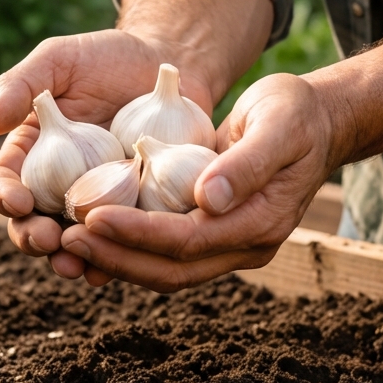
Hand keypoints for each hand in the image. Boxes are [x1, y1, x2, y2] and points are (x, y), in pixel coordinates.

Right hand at [0, 29, 215, 278]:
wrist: (167, 64)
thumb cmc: (107, 57)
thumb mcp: (60, 60)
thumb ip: (20, 86)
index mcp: (32, 154)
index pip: (4, 182)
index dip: (4, 196)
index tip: (17, 200)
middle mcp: (59, 186)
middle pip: (33, 224)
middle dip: (34, 239)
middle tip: (47, 241)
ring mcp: (99, 202)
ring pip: (78, 242)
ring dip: (73, 260)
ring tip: (79, 267)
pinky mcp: (137, 210)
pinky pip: (125, 240)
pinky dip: (120, 256)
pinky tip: (123, 262)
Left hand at [57, 72, 336, 290]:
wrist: (317, 120)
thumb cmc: (297, 114)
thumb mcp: (279, 125)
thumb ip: (247, 163)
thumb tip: (206, 200)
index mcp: (261, 223)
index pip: (188, 241)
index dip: (137, 235)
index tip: (92, 219)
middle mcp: (244, 244)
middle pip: (171, 269)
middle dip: (117, 258)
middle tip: (66, 240)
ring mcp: (229, 243)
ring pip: (165, 268)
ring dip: (117, 258)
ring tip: (68, 239)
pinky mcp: (213, 231)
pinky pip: (167, 250)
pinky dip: (129, 245)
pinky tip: (93, 229)